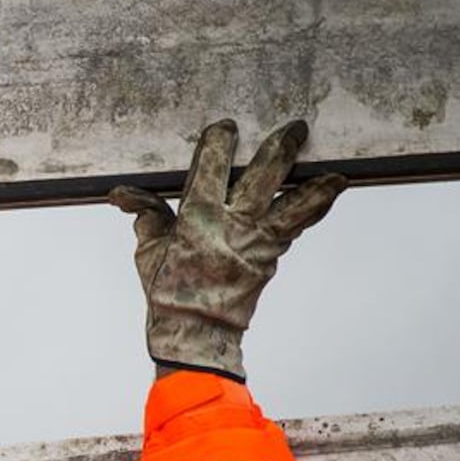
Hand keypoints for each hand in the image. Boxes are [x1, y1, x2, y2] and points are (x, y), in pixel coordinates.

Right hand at [109, 120, 346, 381]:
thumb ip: (146, 216)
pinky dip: (314, 207)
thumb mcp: (148, 251)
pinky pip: (299, 225)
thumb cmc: (167, 293)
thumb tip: (124, 195)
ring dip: (316, 182)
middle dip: (281, 147)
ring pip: (297, 203)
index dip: (219, 143)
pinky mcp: (272, 256)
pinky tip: (329, 189)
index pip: (211, 169)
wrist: (196, 332)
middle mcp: (234, 226)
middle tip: (296, 128)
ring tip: (335, 167)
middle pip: (265, 176)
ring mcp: (258, 241)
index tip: (225, 127)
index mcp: (198, 220)